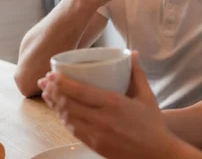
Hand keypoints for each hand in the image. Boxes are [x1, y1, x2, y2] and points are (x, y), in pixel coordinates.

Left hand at [38, 52, 181, 158]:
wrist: (157, 153)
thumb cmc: (153, 124)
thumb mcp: (147, 95)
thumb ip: (137, 73)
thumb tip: (133, 53)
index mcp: (113, 103)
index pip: (80, 91)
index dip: (61, 82)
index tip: (51, 74)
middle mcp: (101, 119)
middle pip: (68, 104)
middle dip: (52, 91)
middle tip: (44, 81)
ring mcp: (97, 134)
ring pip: (68, 118)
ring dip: (55, 105)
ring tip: (47, 94)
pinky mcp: (95, 145)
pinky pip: (74, 130)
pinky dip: (64, 119)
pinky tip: (60, 112)